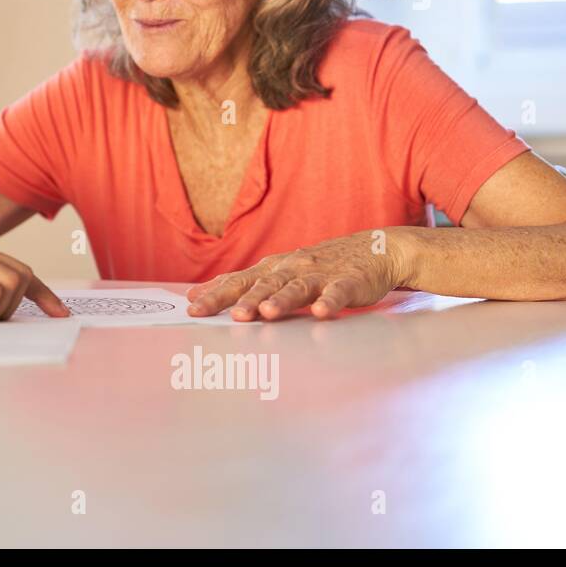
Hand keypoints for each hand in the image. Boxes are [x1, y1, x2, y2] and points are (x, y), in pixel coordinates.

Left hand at [185, 230, 403, 320]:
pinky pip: (338, 292)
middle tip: (228, 316)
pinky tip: (320, 312)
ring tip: (267, 313)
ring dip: (281, 300)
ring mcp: (320, 274)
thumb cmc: (317, 267)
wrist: (373, 250)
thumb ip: (240, 284)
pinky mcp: (349, 281)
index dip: (215, 294)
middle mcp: (291, 268)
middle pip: (262, 284)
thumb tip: (195, 294)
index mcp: (272, 268)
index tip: (192, 309)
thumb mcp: (276, 272)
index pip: (238, 281)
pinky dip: (329, 302)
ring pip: (296, 287)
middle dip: (243, 300)